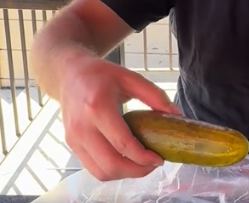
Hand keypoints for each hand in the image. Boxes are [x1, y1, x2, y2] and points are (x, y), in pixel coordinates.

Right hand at [60, 56, 180, 180]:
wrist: (71, 74)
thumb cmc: (102, 75)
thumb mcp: (131, 78)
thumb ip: (154, 95)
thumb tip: (177, 114)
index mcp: (98, 107)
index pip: (123, 143)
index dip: (143, 157)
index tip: (160, 159)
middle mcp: (83, 127)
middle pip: (111, 164)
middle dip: (137, 171)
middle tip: (153, 164)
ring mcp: (74, 139)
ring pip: (101, 172)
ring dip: (125, 174)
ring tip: (142, 164)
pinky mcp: (71, 145)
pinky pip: (93, 168)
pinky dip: (112, 170)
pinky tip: (126, 160)